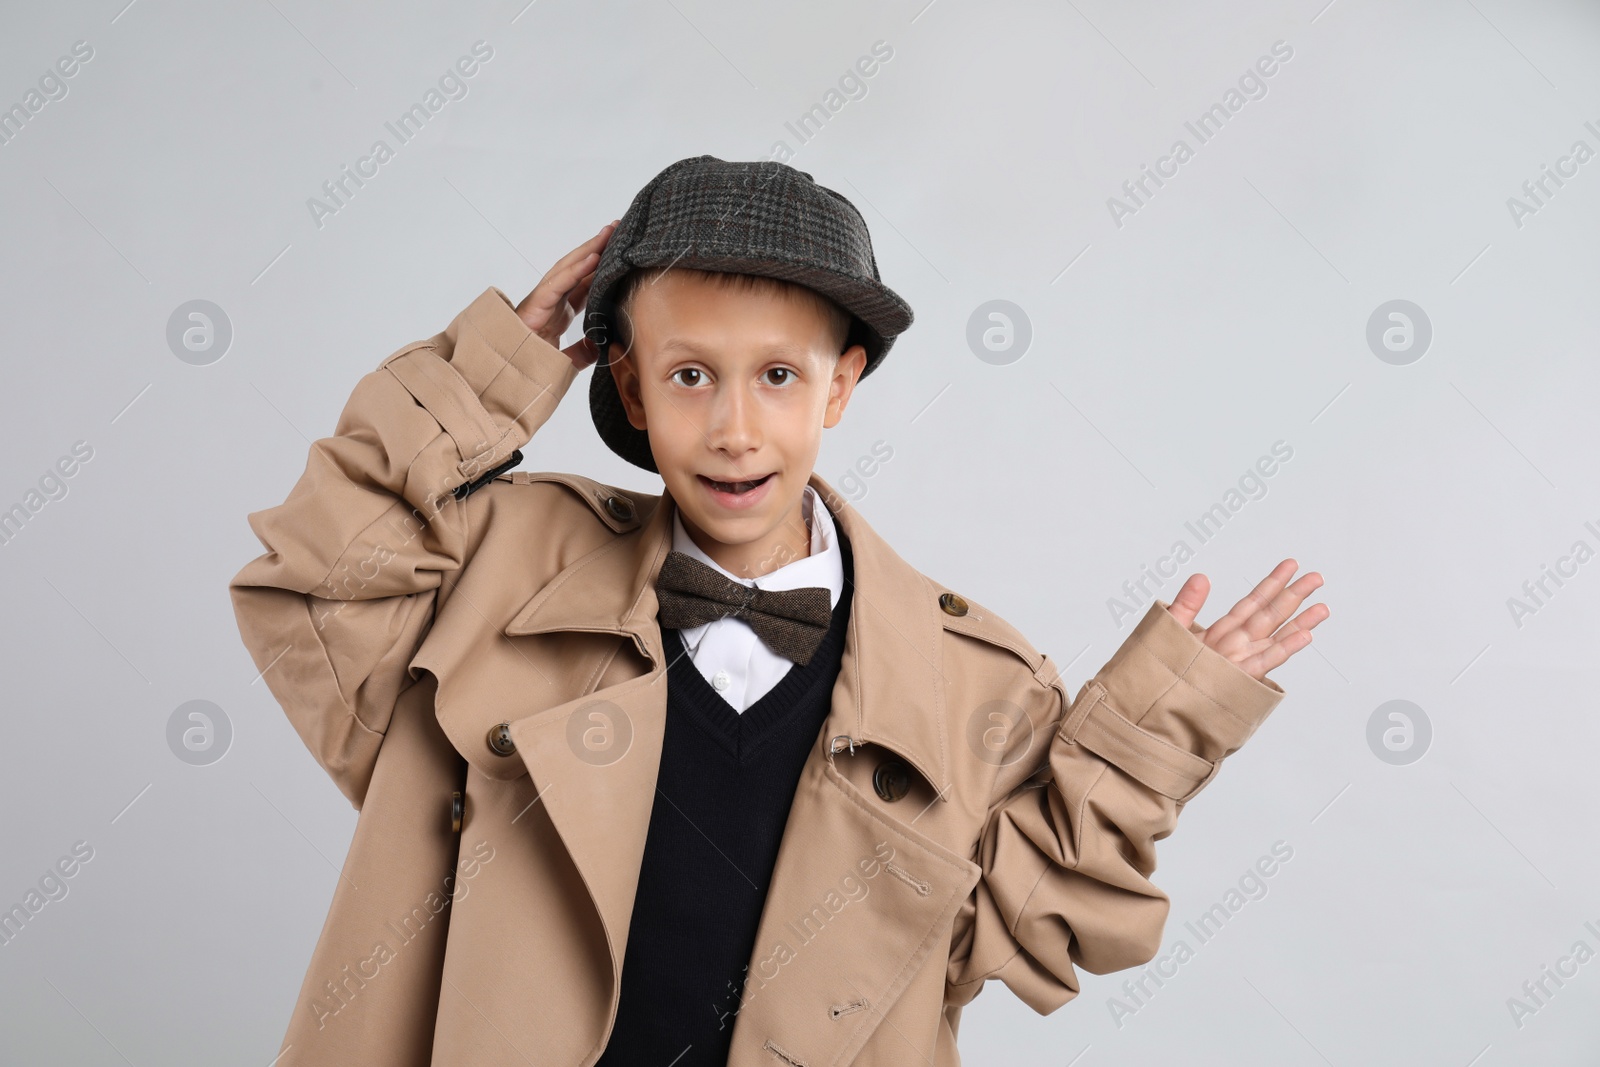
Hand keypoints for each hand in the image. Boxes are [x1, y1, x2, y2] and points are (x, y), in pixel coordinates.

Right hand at [514, 220, 620, 368]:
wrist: (504, 375)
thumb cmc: (527, 366)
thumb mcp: (564, 362)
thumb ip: (580, 353)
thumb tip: (598, 347)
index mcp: (559, 312)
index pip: (584, 284)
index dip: (601, 269)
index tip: (621, 255)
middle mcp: (551, 301)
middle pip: (578, 269)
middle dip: (598, 248)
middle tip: (618, 229)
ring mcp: (542, 300)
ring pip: (568, 268)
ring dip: (590, 249)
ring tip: (609, 232)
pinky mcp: (535, 305)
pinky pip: (558, 283)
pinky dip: (576, 269)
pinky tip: (594, 256)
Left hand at [1164, 560, 1326, 682]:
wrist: (1154, 706)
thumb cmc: (1161, 672)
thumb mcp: (1169, 629)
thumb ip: (1187, 604)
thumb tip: (1201, 577)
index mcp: (1220, 633)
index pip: (1251, 603)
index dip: (1271, 584)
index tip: (1290, 566)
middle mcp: (1234, 646)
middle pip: (1269, 616)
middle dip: (1293, 596)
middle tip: (1317, 577)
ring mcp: (1237, 662)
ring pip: (1274, 638)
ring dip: (1299, 623)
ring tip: (1322, 608)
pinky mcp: (1235, 680)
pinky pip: (1262, 661)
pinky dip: (1283, 650)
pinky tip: (1304, 636)